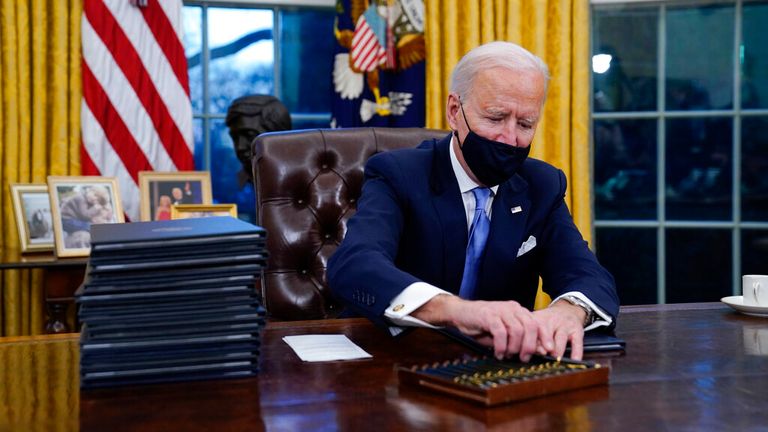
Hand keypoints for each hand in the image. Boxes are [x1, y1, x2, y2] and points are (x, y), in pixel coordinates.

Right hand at [412, 295, 539, 360]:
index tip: (548, 352)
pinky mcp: (488, 315)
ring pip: (517, 330)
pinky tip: (497, 353)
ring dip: (514, 347)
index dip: (544, 338)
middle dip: (530, 346)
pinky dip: (501, 346)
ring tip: (507, 355)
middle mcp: (512, 308)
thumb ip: (519, 341)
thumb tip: (537, 351)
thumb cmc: (482, 325)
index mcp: (518, 311)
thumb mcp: (504, 334)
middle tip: (523, 358)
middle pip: (530, 327)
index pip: (537, 323)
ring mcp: (500, 310)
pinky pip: (500, 332)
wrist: (460, 313)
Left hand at [531, 301, 585, 359]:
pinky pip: (577, 342)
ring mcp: (565, 325)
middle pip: (546, 330)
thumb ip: (532, 338)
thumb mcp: (538, 324)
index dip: (531, 339)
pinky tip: (574, 359)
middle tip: (543, 352)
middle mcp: (551, 320)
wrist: (567, 309)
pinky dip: (576, 352)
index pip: (532, 328)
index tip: (529, 349)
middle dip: (544, 341)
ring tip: (555, 357)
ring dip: (558, 348)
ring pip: (561, 336)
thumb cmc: (548, 322)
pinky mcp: (577, 331)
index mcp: (538, 319)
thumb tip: (530, 353)